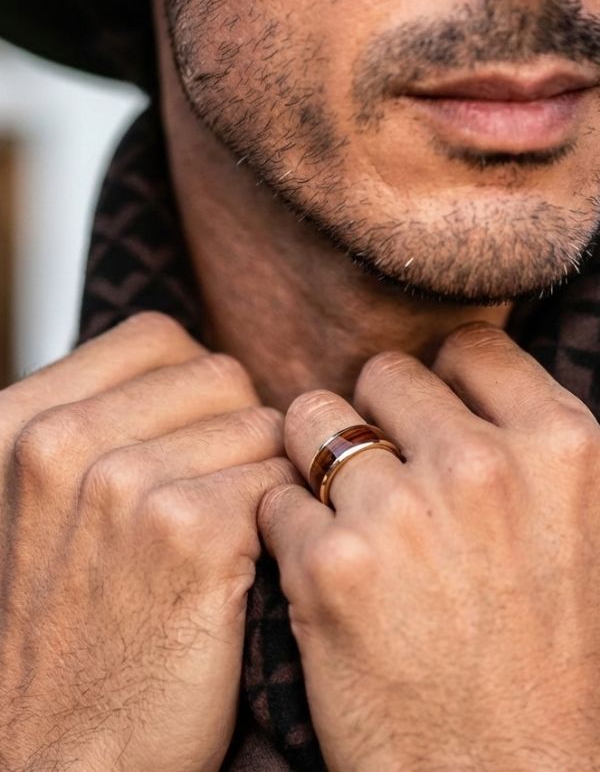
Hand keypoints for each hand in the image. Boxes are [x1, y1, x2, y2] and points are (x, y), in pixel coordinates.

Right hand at [0, 312, 296, 771]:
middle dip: (238, 430)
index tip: (198, 435)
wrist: (61, 757)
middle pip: (222, 375)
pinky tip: (247, 567)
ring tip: (228, 536)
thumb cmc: (70, 631)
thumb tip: (199, 368)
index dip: (198, 387)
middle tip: (218, 494)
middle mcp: (63, 443)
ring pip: (265, 427)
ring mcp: (125, 486)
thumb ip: (108, 423)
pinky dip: (285, 521)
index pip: (158, 337)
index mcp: (21, 422)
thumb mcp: (48, 505)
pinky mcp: (192, 536)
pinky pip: (285, 485)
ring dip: (265, 478)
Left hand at [259, 323, 599, 771]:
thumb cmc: (540, 662)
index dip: (442, 382)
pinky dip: (286, 529)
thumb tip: (453, 384)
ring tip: (342, 517)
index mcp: (559, 448)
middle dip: (374, 417)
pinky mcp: (328, 566)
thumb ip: (521, 446)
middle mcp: (482, 467)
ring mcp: (400, 513)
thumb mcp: (574, 533)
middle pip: (383, 374)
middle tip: (383, 477)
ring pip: (311, 420)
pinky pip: (275, 499)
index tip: (427, 421)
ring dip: (315, 459)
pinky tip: (320, 576)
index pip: (469, 349)